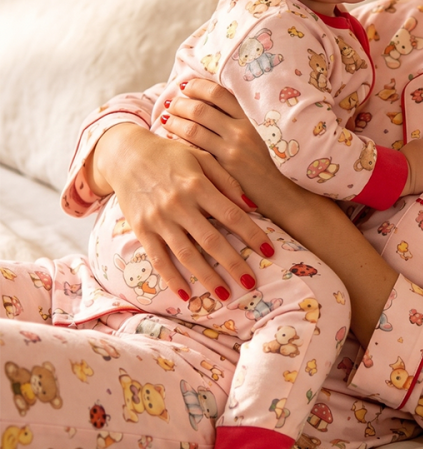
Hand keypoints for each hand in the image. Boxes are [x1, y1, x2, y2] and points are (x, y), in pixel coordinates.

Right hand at [90, 121, 270, 298]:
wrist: (127, 154)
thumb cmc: (171, 155)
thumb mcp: (202, 157)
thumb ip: (227, 181)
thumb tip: (253, 206)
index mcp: (197, 185)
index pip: (231, 215)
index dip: (252, 234)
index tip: (269, 251)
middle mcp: (179, 204)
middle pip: (211, 240)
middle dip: (234, 264)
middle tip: (251, 282)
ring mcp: (158, 219)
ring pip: (186, 255)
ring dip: (207, 277)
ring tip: (225, 295)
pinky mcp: (142, 230)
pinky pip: (158, 259)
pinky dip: (171, 279)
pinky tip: (186, 294)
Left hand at [166, 79, 399, 345]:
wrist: (288, 199)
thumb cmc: (273, 171)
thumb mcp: (262, 141)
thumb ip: (241, 126)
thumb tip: (217, 113)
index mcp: (251, 120)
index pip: (220, 93)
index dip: (199, 87)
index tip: (187, 87)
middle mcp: (241, 131)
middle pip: (201, 108)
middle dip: (181, 103)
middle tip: (171, 104)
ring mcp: (231, 151)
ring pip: (193, 128)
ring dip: (175, 122)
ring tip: (166, 121)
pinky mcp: (223, 171)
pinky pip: (193, 152)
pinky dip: (179, 145)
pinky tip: (171, 145)